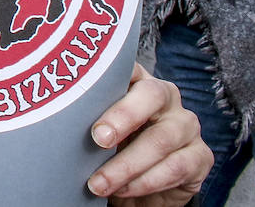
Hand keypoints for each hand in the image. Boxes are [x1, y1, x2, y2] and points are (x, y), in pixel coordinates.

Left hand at [86, 63, 211, 205]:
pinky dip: (146, 181)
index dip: (109, 74)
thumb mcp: (98, 128)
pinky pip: (176, 167)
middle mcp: (166, 97)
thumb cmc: (113, 149)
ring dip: (127, 164)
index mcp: (137, 81)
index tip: (84, 89)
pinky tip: (124, 189)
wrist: (144, 187)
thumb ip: (86, 116)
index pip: (127, 65)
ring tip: (100, 183)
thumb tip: (54, 119)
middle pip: (151, 95)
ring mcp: (186, 125)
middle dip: (123, 116)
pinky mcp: (200, 156)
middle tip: (98, 139)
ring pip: (161, 139)